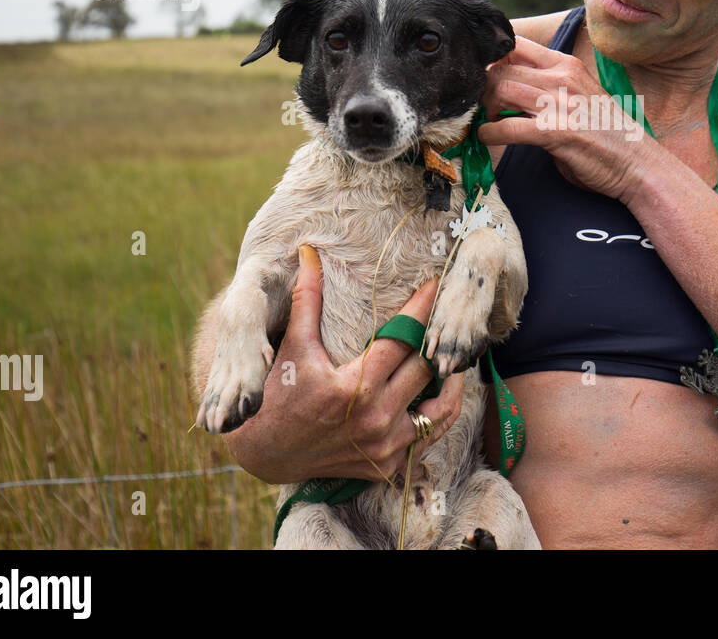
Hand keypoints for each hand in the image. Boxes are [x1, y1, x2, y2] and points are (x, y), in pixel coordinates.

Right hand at [223, 245, 465, 485]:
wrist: (267, 452)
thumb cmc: (280, 393)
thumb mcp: (294, 346)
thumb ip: (307, 300)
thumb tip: (308, 253)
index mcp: (353, 386)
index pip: (402, 339)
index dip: (421, 308)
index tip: (434, 285)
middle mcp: (375, 418)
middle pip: (425, 369)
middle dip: (436, 338)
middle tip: (448, 314)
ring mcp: (385, 444)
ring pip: (440, 406)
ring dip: (448, 379)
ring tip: (450, 354)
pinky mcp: (389, 463)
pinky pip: (431, 435)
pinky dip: (441, 412)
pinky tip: (441, 390)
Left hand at [477, 35, 653, 200]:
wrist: (638, 163)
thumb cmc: (607, 134)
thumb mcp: (580, 96)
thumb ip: (548, 88)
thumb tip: (507, 89)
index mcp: (568, 65)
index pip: (516, 45)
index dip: (492, 61)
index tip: (485, 80)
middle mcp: (563, 78)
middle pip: (501, 68)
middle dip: (483, 88)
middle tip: (482, 107)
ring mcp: (560, 103)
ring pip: (500, 89)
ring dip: (484, 108)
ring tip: (488, 122)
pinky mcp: (556, 131)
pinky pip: (507, 126)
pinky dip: (489, 133)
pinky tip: (489, 139)